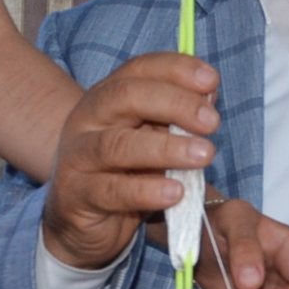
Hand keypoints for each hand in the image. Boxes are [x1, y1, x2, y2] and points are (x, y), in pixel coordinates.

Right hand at [42, 53, 220, 270]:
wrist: (81, 219)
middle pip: (126, 96)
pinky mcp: (76, 195)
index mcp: (109, 95)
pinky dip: (146, 191)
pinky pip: (111, 191)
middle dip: (175, 103)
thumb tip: (209, 96)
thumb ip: (179, 117)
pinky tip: (175, 193)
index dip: (177, 69)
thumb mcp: (154, 138)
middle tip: (212, 122)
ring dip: (166, 148)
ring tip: (203, 156)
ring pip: (118, 145)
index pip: (141, 69)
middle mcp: (88, 118)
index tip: (211, 80)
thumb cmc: (125, 172)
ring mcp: (77, 156)